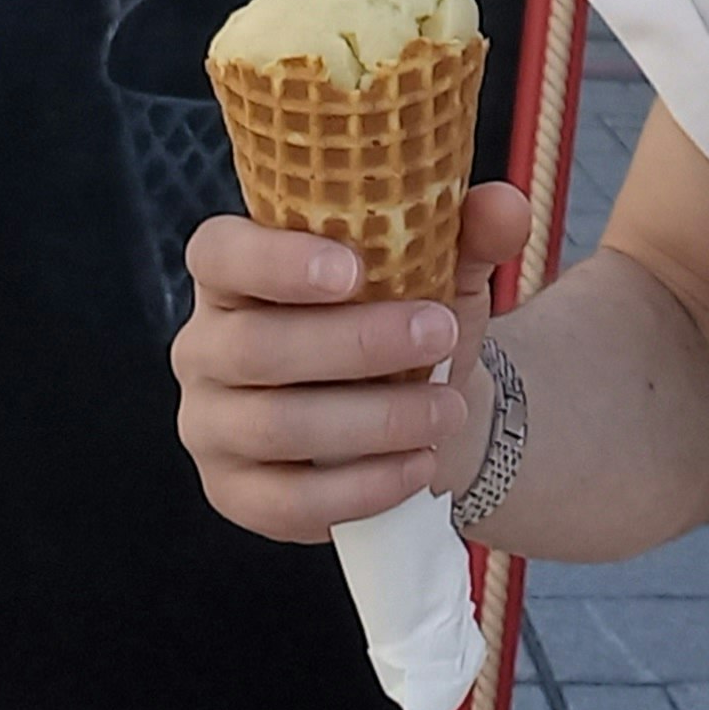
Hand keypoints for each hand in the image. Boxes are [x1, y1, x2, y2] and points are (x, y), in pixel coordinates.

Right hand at [171, 181, 533, 541]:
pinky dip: (361, 487)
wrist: (414, 408)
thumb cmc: (406, 320)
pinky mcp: (235, 492)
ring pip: (274, 425)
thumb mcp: (441, 270)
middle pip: (254, 346)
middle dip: (354, 344)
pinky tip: (420, 467)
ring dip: (372, 420)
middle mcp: (204, 345)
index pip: (217, 252)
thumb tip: (504, 208)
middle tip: (440, 334)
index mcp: (234, 272)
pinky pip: (284, 501)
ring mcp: (210, 425)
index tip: (352, 269)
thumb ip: (468, 233)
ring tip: (447, 409)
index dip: (273, 261)